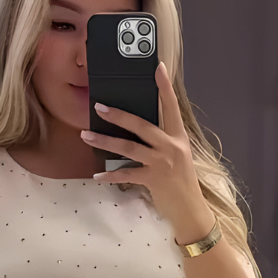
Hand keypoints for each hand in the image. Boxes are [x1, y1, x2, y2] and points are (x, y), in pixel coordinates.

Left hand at [80, 61, 214, 239]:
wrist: (190, 210)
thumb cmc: (181, 183)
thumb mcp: (178, 156)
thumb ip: (162, 142)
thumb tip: (138, 131)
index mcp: (178, 137)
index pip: (171, 106)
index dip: (164, 87)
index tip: (157, 67)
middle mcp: (171, 146)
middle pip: (141, 124)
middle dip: (118, 115)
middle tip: (99, 106)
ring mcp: (162, 162)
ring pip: (129, 147)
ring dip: (105, 141)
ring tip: (87, 135)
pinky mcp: (153, 179)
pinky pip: (126, 174)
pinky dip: (110, 175)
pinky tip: (97, 176)